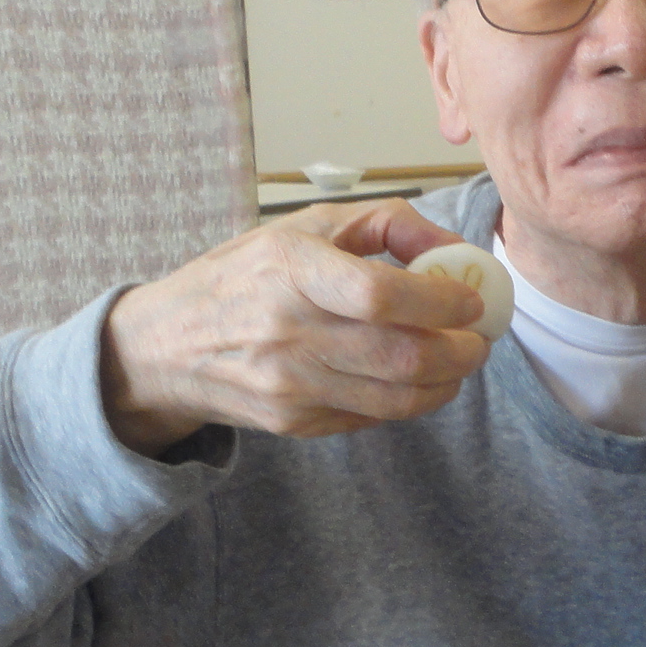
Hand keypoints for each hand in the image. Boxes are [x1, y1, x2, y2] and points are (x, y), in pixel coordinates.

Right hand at [100, 202, 494, 455]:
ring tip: (460, 361)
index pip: (380, 295)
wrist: (166, 347)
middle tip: (480, 339)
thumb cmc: (246, 275)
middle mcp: (287, 330)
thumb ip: (387, 224)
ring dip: (446, 383)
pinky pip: (372, 417)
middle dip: (461, 351)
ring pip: (396, 397)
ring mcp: (289, 385)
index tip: (471, 299)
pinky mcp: (293, 422)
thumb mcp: (305, 226)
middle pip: (401, 356)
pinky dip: (408, 401)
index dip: (440, 302)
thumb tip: (454, 249)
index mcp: (290, 268)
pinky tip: (415, 379)